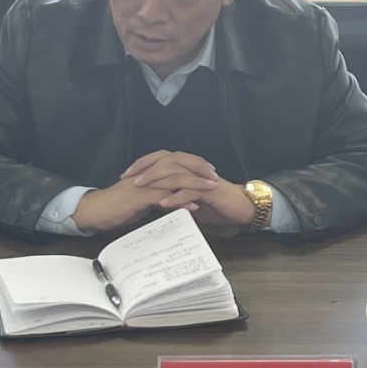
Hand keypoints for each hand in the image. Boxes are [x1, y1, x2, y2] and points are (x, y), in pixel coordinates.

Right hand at [72, 174, 210, 232]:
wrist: (95, 211)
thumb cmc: (115, 206)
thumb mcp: (140, 200)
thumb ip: (156, 197)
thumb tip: (171, 202)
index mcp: (149, 172)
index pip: (175, 162)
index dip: (193, 164)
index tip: (208, 170)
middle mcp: (148, 174)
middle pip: (179, 165)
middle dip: (199, 170)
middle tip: (215, 176)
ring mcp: (145, 184)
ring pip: (175, 179)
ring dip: (195, 184)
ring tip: (210, 189)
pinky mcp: (141, 196)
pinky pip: (165, 196)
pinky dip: (181, 201)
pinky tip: (193, 206)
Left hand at [123, 151, 256, 227]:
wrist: (240, 207)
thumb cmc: (216, 203)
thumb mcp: (189, 201)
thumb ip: (173, 197)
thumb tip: (154, 202)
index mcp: (186, 169)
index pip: (160, 160)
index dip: (142, 165)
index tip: (126, 175)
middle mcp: (192, 169)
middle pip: (164, 161)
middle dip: (145, 169)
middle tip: (129, 178)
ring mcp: (200, 178)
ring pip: (175, 172)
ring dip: (156, 179)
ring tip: (141, 187)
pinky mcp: (209, 190)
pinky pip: (189, 191)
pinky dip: (175, 197)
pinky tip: (164, 203)